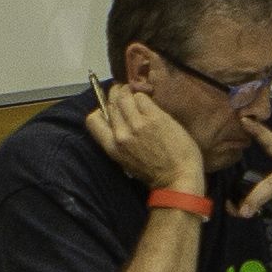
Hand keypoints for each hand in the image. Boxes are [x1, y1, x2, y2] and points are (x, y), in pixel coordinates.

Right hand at [89, 81, 206, 195]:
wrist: (178, 179)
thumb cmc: (155, 174)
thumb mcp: (127, 161)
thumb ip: (120, 142)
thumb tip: (118, 123)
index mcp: (112, 148)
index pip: (92, 120)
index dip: (100, 110)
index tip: (109, 107)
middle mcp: (121, 134)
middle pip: (110, 104)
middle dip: (116, 95)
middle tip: (124, 92)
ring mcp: (137, 124)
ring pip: (124, 97)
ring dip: (129, 92)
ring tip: (136, 93)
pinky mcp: (154, 117)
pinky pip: (142, 98)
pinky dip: (144, 97)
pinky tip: (149, 102)